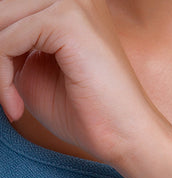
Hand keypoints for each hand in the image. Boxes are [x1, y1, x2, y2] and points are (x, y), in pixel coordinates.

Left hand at [0, 0, 171, 165]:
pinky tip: (16, 106)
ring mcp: (74, 3)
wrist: (126, 137)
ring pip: (0, 20)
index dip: (0, 47)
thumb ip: (9, 44)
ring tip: (9, 102)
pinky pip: (7, 37)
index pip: (12, 11)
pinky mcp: (70, 19)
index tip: (3, 87)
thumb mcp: (33, 71)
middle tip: (4, 95)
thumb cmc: (88, 113)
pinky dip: (0, 76)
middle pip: (3, 11)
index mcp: (70, 6)